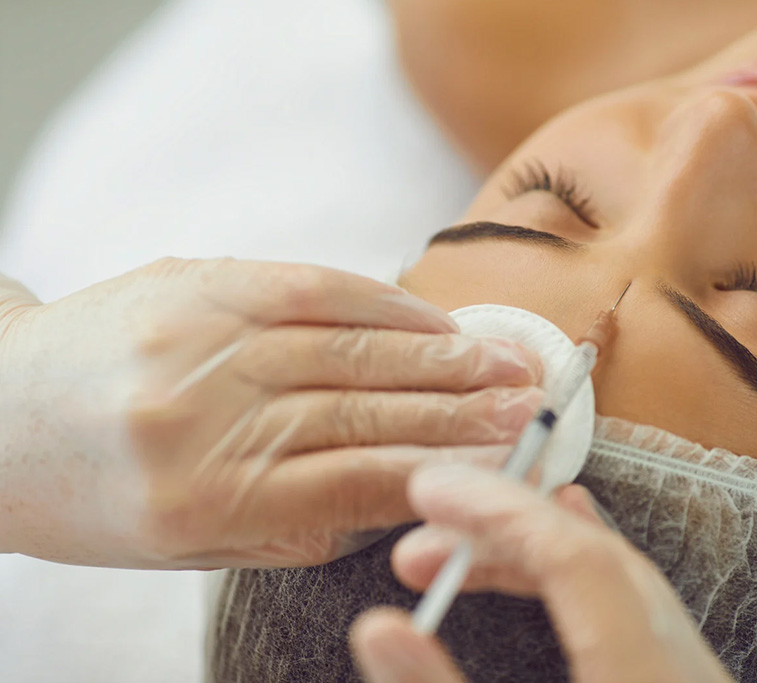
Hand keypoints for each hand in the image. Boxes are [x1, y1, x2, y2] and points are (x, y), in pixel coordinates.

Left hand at [0, 258, 541, 568]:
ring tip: (503, 363)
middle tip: (530, 405)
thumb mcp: (199, 542)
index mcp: (202, 503)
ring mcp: (196, 340)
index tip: (507, 460)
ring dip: (438, 357)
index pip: (355, 480)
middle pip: (363, 408)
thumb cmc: (100, 498)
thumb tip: (414, 487)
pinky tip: (432, 322)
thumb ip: (304, 519)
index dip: (445, 466)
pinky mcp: (194, 282)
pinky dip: (382, 304)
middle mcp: (198, 417)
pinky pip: (309, 286)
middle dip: (461, 408)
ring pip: (347, 346)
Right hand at [350, 464, 734, 682]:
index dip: (498, 511)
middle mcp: (678, 663)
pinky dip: (579, 573)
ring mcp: (689, 670)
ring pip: (615, 574)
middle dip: (504, 527)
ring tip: (463, 554)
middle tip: (426, 533)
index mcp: (642, 674)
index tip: (432, 489)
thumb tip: (380, 629)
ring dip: (535, 550)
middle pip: (595, 554)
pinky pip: (631, 602)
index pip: (573, 558)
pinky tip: (546, 568)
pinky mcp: (675, 676)